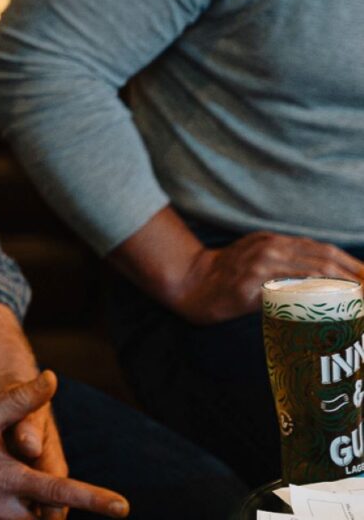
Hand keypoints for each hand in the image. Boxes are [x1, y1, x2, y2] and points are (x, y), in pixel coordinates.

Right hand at [0, 372, 127, 519]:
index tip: (122, 506)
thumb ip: (19, 398)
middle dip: (58, 515)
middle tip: (56, 501)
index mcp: (7, 479)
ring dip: (35, 519)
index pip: (60, 493)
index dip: (94, 500)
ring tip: (34, 505)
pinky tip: (5, 510)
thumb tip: (52, 378)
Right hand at [172, 232, 363, 324]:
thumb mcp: (256, 263)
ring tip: (361, 295)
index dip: (349, 262)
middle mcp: (270, 246)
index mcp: (273, 240)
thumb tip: (319, 285)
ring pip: (314, 266)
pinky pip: (293, 283)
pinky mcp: (253, 279)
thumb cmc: (228, 279)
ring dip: (343, 282)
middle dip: (353, 272)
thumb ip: (282, 266)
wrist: (192, 285)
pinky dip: (318, 289)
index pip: (321, 248)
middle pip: (323, 255)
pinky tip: (333, 299)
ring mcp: (261, 261)